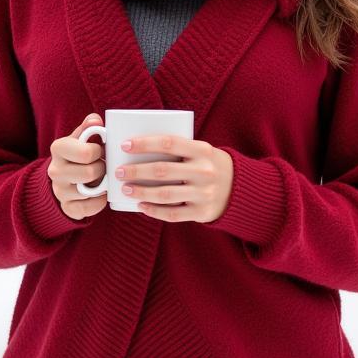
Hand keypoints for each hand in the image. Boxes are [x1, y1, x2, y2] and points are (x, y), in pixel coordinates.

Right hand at [47, 114, 108, 219]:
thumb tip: (95, 120)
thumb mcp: (81, 138)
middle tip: (102, 166)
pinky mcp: (67, 207)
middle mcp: (55, 170)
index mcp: (58, 148)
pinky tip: (99, 193)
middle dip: (102, 169)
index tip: (98, 151)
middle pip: (90, 173)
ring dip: (101, 185)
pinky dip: (99, 201)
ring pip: (91, 191)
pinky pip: (90, 208)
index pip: (87, 153)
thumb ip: (88, 127)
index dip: (98, 152)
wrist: (64, 178)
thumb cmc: (78, 154)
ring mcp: (59, 191)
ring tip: (100, 178)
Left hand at [116, 134, 233, 222]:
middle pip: (162, 170)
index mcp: (202, 150)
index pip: (169, 143)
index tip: (125, 145)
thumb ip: (178, 149)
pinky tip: (141, 206)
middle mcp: (204, 171)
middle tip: (118, 171)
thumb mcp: (201, 151)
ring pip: (164, 194)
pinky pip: (172, 214)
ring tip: (126, 189)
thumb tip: (138, 149)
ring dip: (141, 192)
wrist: (240, 189)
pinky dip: (154, 211)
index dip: (145, 144)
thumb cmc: (209, 165)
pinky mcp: (201, 212)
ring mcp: (203, 193)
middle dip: (136, 171)